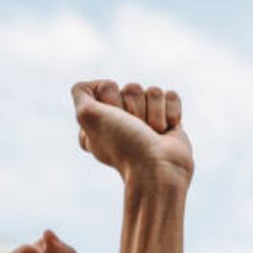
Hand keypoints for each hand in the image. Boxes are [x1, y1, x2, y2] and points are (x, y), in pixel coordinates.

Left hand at [71, 80, 192, 185]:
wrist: (158, 169)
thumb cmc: (124, 145)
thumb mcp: (88, 116)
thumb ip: (81, 92)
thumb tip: (100, 83)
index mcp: (101, 119)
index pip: (107, 86)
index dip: (112, 102)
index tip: (114, 124)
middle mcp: (124, 120)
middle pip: (132, 87)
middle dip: (136, 107)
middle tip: (136, 130)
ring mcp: (148, 120)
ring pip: (154, 91)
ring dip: (154, 113)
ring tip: (152, 134)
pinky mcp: (169, 120)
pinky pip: (171, 96)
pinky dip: (171, 113)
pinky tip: (166, 132)